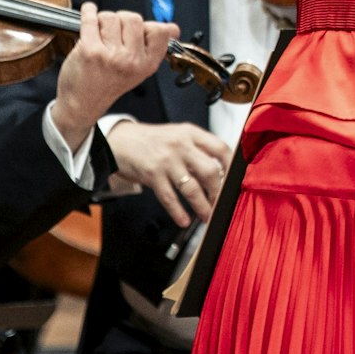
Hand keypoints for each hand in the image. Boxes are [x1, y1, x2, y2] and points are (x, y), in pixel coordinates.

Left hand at [52, 4, 181, 146]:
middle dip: (122, 20)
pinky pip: (91, 18)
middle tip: (115, 33)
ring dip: (103, 21)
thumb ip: (154, 47)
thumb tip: (173, 28)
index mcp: (147, 65)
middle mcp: (131, 60)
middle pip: (133, 18)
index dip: (148, 26)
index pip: (160, 31)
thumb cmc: (109, 83)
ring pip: (111, 17)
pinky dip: (88, 11)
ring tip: (100, 34)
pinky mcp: (89, 50)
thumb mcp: (139, 70)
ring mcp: (110, 55)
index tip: (139, 30)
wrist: (83, 103)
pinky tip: (88, 12)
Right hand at [105, 121, 234, 227]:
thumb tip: (220, 173)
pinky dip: (179, 212)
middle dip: (217, 192)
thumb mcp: (178, 136)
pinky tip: (184, 220)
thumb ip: (198, 150)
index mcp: (190, 133)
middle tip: (220, 203)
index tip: (234, 181)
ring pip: (191, 188)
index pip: (220, 148)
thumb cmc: (153, 141)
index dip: (230, 167)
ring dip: (202, 206)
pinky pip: (169, 198)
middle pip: (209, 171)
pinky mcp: (152, 175)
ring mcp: (166, 161)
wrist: (120, 141)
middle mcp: (180, 145)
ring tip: (207, 216)